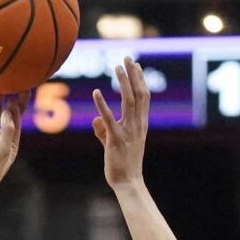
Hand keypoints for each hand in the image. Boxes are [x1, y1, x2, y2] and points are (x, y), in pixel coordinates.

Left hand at [92, 56, 149, 187]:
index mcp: (140, 124)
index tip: (135, 64)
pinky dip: (102, 105)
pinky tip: (96, 92)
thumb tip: (96, 119)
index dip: (140, 80)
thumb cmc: (122, 163)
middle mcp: (137, 125)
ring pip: (129, 102)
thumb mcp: (112, 143)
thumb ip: (104, 130)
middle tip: (126, 57)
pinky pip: (109, 120)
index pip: (143, 97)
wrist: (128, 182)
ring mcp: (128, 132)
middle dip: (133, 74)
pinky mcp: (116, 140)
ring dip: (123, 83)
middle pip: (138, 94)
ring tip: (117, 67)